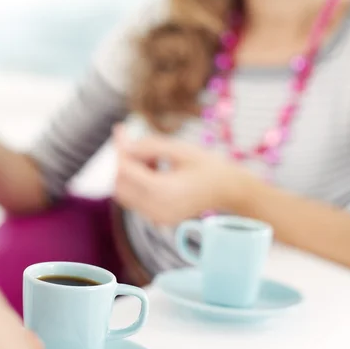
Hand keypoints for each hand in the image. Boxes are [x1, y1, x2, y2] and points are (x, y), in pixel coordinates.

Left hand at [113, 128, 248, 225]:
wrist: (229, 190)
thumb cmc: (208, 166)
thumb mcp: (180, 149)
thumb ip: (150, 146)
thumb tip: (125, 146)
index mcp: (163, 191)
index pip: (126, 170)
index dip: (120, 149)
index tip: (121, 129)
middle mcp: (156, 209)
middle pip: (120, 184)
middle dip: (123, 161)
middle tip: (135, 140)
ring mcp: (157, 218)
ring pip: (125, 193)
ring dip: (130, 172)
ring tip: (154, 157)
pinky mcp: (159, 219)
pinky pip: (135, 200)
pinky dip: (137, 183)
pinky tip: (156, 170)